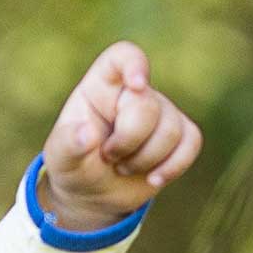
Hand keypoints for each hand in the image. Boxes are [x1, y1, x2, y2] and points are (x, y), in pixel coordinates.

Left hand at [38, 40, 202, 230]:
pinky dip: (172, 167)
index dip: (133, 64)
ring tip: (122, 168)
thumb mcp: (61, 158)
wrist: (91, 195)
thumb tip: (86, 135)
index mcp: (102, 87)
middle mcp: (134, 94)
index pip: (122, 56)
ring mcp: (160, 113)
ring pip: (171, 130)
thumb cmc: (74, 167)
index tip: (136, 86)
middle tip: (107, 157)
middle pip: (147, 107)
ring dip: (143, 160)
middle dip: (127, 141)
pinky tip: (153, 179)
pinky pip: (191, 144)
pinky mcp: (178, 137)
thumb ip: (68, 144)